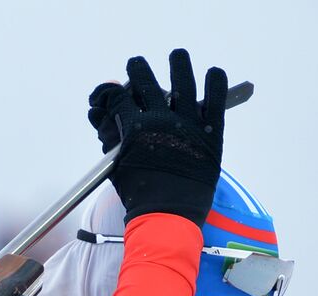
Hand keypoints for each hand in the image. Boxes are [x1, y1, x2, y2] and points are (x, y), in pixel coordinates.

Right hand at [86, 49, 226, 225]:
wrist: (169, 216)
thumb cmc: (141, 194)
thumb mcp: (116, 163)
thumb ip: (109, 132)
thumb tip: (101, 108)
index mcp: (135, 128)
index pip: (117, 95)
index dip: (108, 92)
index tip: (109, 93)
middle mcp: (160, 120)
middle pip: (145, 80)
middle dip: (138, 70)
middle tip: (137, 67)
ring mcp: (187, 125)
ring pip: (183, 79)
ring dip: (178, 63)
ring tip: (177, 56)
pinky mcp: (211, 133)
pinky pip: (216, 99)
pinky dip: (216, 82)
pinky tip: (214, 74)